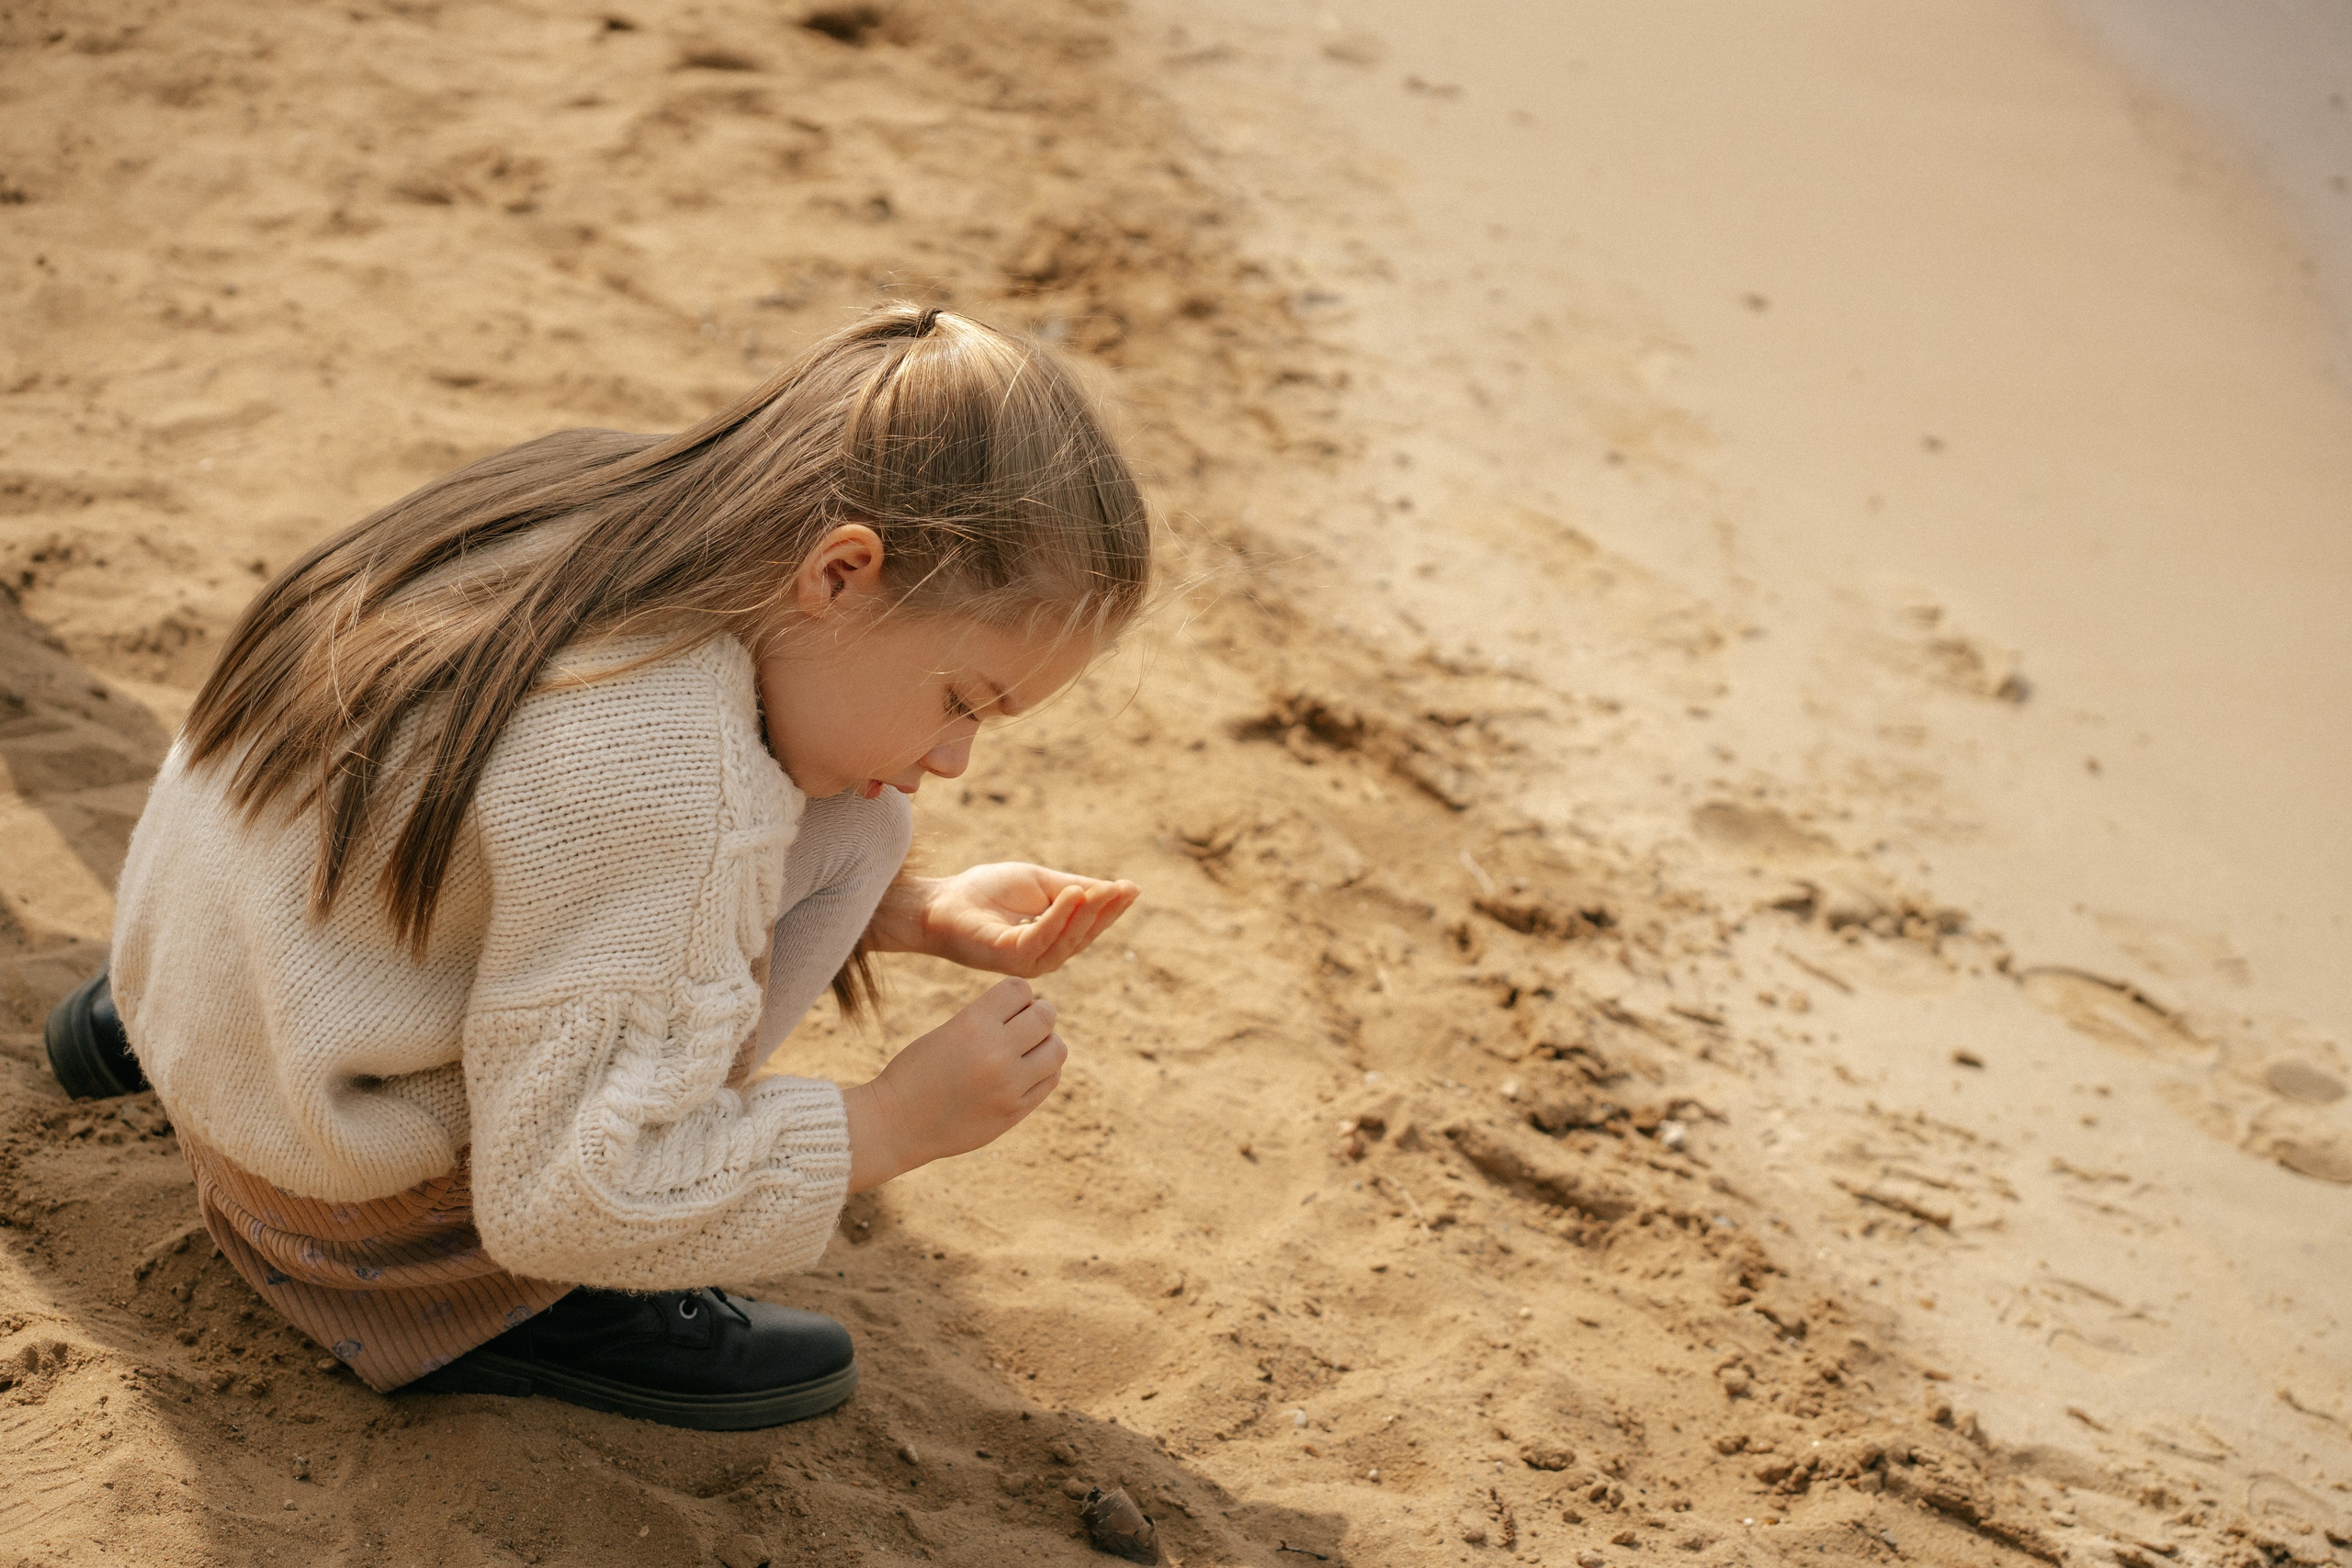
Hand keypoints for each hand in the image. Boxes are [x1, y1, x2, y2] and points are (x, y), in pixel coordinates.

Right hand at [841, 978, 1064, 1190]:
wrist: (896, 1124)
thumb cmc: (917, 1072)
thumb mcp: (948, 1031)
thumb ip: (989, 1020)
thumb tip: (1036, 1011)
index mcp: (972, 1024)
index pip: (1020, 988)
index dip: (1016, 995)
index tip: (1006, 1008)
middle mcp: (995, 1052)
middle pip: (1045, 1016)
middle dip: (1036, 1016)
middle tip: (1021, 1027)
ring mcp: (1008, 1085)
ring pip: (1057, 1049)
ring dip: (1045, 1044)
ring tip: (1026, 1050)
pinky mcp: (1014, 1111)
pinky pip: (1050, 1079)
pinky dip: (1044, 1071)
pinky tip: (1025, 1072)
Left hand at [896, 863, 1139, 977]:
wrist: (940, 902)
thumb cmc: (985, 892)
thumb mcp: (1040, 884)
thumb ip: (1075, 887)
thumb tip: (1121, 887)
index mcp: (1052, 940)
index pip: (1090, 927)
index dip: (1111, 909)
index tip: (1131, 888)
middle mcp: (1044, 957)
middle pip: (1084, 936)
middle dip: (1105, 912)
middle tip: (1122, 888)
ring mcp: (1027, 961)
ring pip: (1067, 939)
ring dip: (1086, 913)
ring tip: (1101, 888)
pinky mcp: (1008, 957)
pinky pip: (1041, 937)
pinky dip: (1059, 916)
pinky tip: (1071, 895)